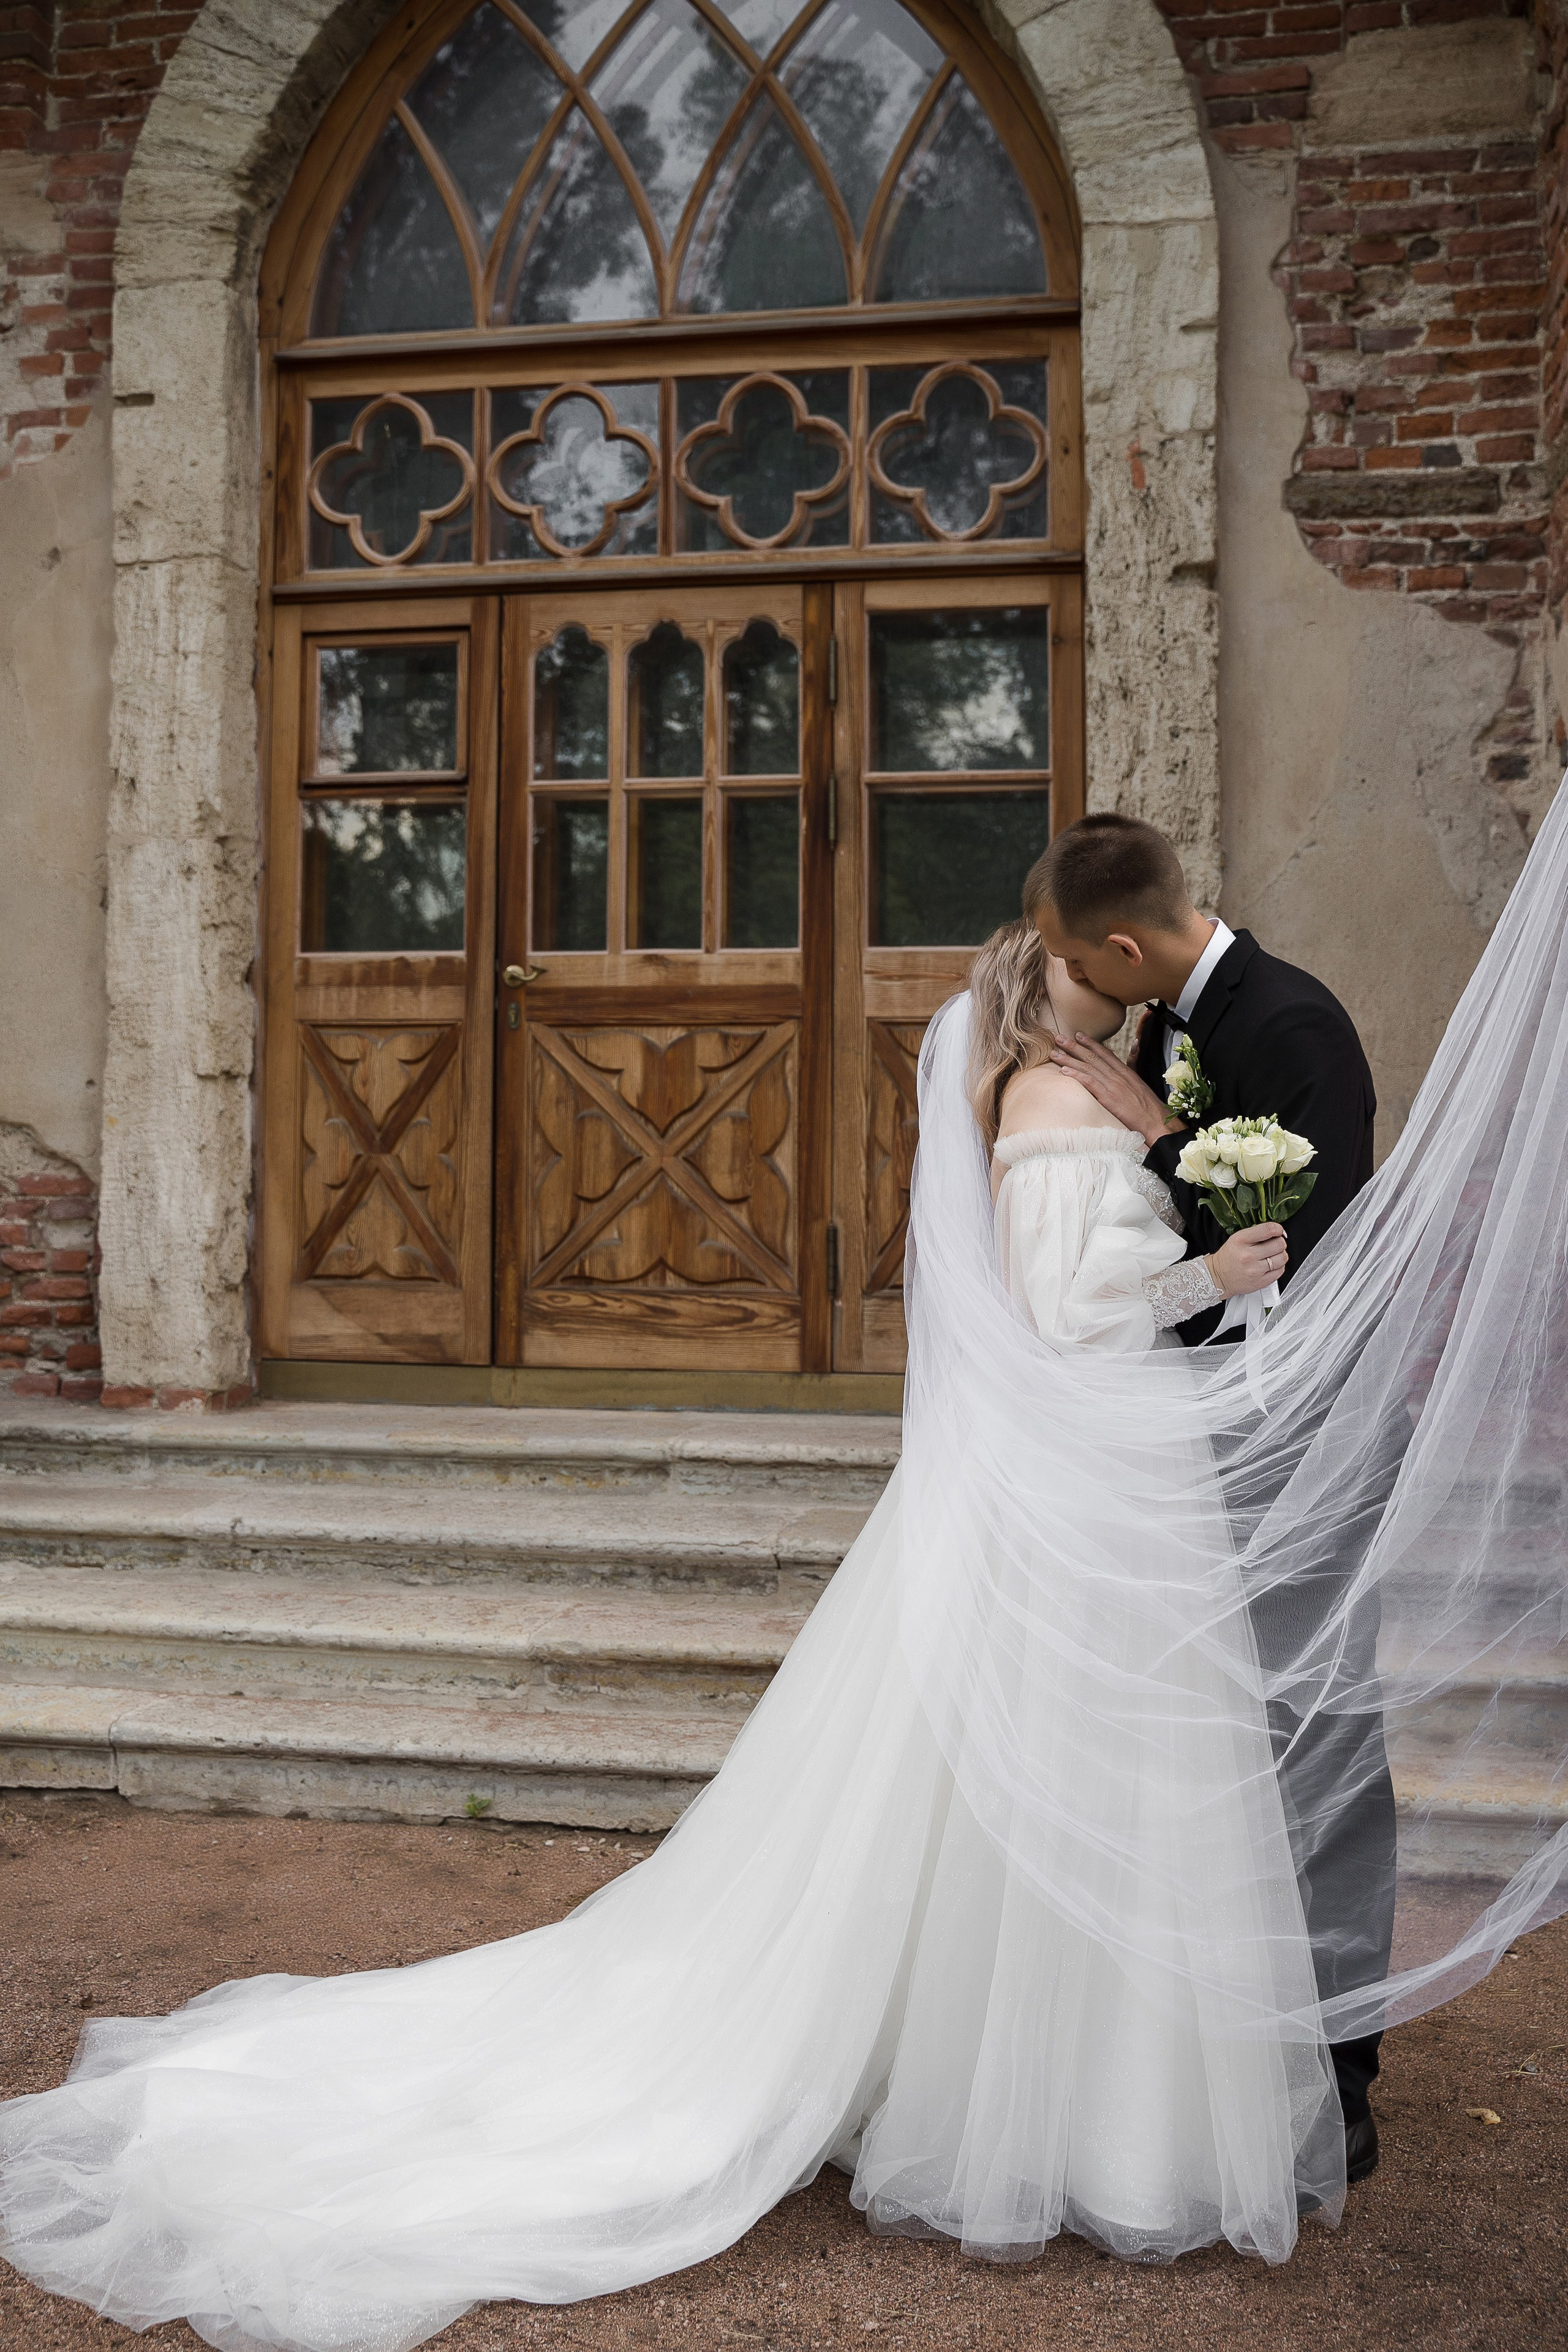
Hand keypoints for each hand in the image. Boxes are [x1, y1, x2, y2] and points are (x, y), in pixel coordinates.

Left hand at [1048, 1031, 1180, 1147]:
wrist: (1155, 1120)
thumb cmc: (1148, 1107)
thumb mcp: (1140, 1085)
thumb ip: (1133, 1068)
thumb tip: (1134, 1052)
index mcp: (1125, 1071)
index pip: (1105, 1053)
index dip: (1090, 1043)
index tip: (1078, 1035)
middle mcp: (1117, 1075)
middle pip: (1092, 1056)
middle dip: (1074, 1046)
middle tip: (1058, 1037)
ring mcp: (1113, 1085)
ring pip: (1087, 1067)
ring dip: (1068, 1059)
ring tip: (1054, 1054)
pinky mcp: (1108, 1097)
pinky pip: (1089, 1083)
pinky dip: (1076, 1075)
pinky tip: (1064, 1072)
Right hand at [1209, 1223, 1287, 1298]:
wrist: (1218, 1276)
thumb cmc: (1229, 1256)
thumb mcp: (1237, 1238)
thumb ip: (1256, 1233)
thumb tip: (1277, 1232)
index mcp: (1241, 1241)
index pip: (1268, 1230)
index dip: (1278, 1229)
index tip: (1278, 1231)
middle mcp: (1248, 1255)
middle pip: (1279, 1244)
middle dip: (1279, 1243)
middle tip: (1274, 1245)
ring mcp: (1255, 1270)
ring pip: (1282, 1258)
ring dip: (1280, 1255)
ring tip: (1272, 1255)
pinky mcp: (1260, 1282)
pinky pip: (1280, 1271)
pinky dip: (1278, 1266)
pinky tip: (1270, 1265)